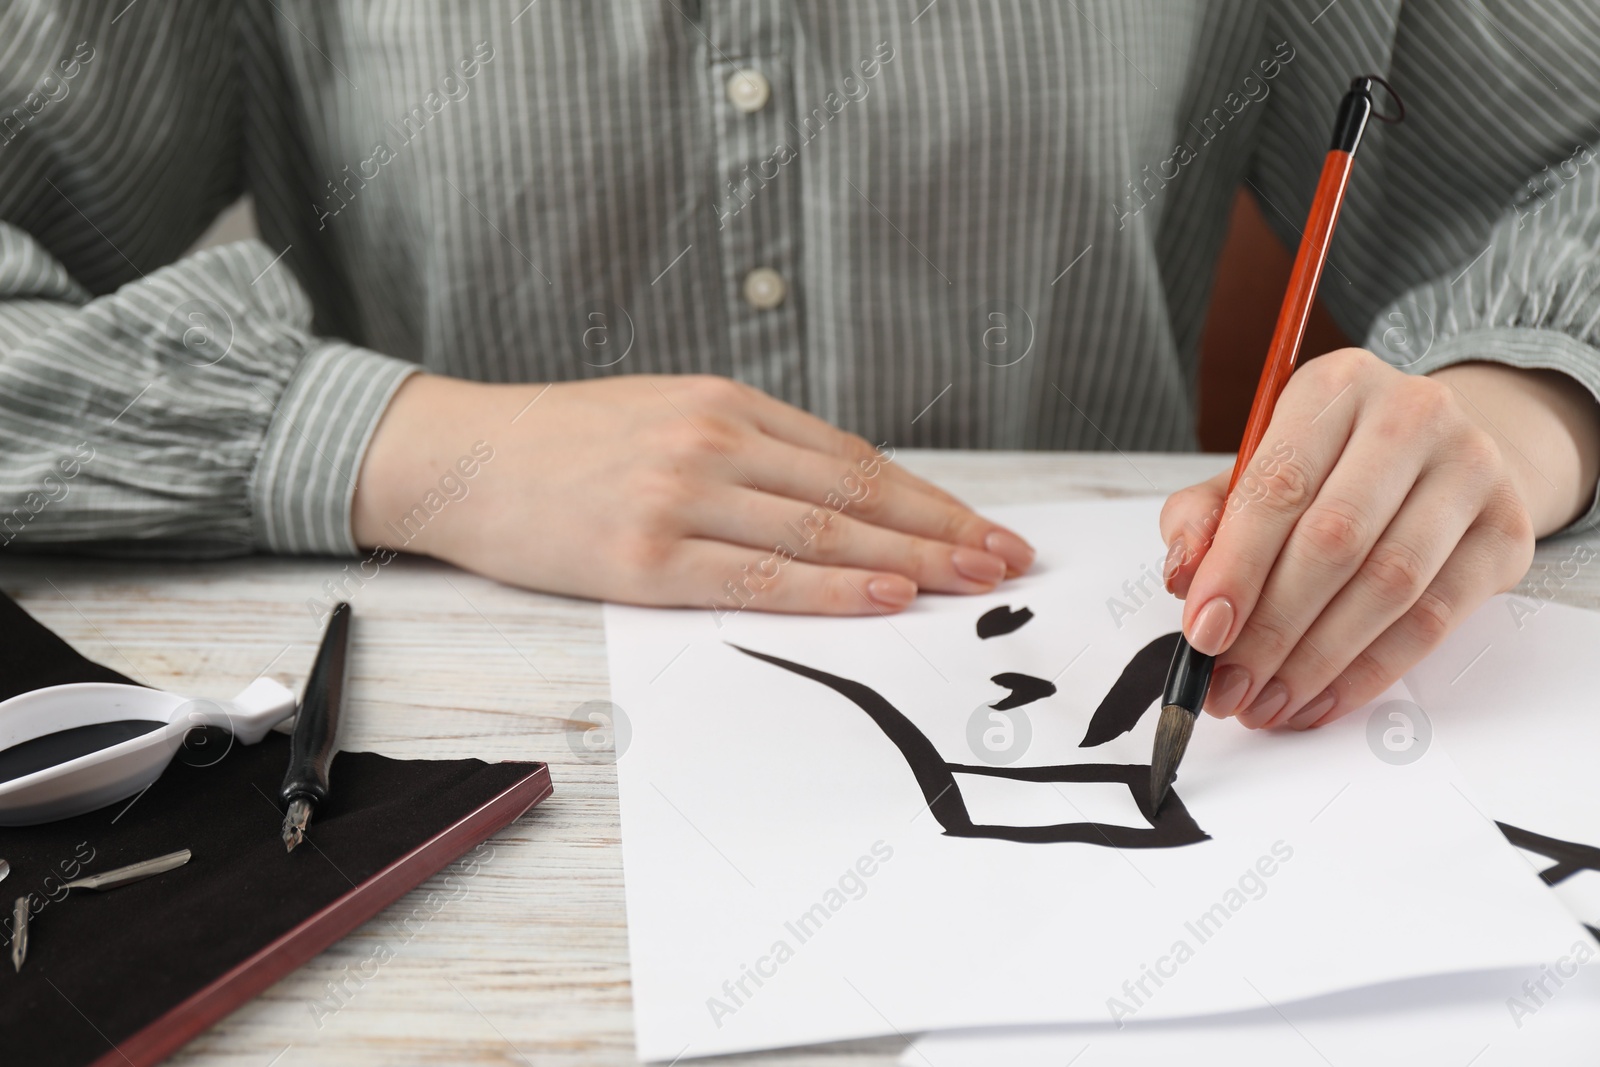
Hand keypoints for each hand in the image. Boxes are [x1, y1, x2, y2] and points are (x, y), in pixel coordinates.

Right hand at [352, 374, 1033, 612]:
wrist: (460, 457)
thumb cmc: (565, 446)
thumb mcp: (665, 418)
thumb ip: (747, 450)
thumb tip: (838, 503)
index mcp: (726, 403)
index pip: (854, 459)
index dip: (929, 499)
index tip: (983, 527)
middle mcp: (714, 440)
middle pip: (856, 492)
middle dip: (944, 531)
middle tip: (1010, 560)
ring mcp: (681, 495)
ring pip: (822, 532)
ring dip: (910, 561)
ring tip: (975, 584)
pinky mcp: (645, 553)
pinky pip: (759, 576)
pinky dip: (831, 588)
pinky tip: (886, 596)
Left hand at [1159, 348, 1599, 730]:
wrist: (1442, 454)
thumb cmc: (1331, 467)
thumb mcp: (1257, 469)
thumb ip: (1205, 518)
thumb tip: (1182, 577)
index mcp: (1336, 387)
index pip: (1277, 485)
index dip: (1235, 569)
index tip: (1202, 635)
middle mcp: (1413, 415)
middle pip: (1334, 541)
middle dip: (1271, 629)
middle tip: (1230, 685)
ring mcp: (1472, 471)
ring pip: (1388, 586)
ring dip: (1316, 660)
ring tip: (1266, 702)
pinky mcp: (1507, 532)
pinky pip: (1434, 620)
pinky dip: (1369, 672)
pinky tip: (1320, 700)